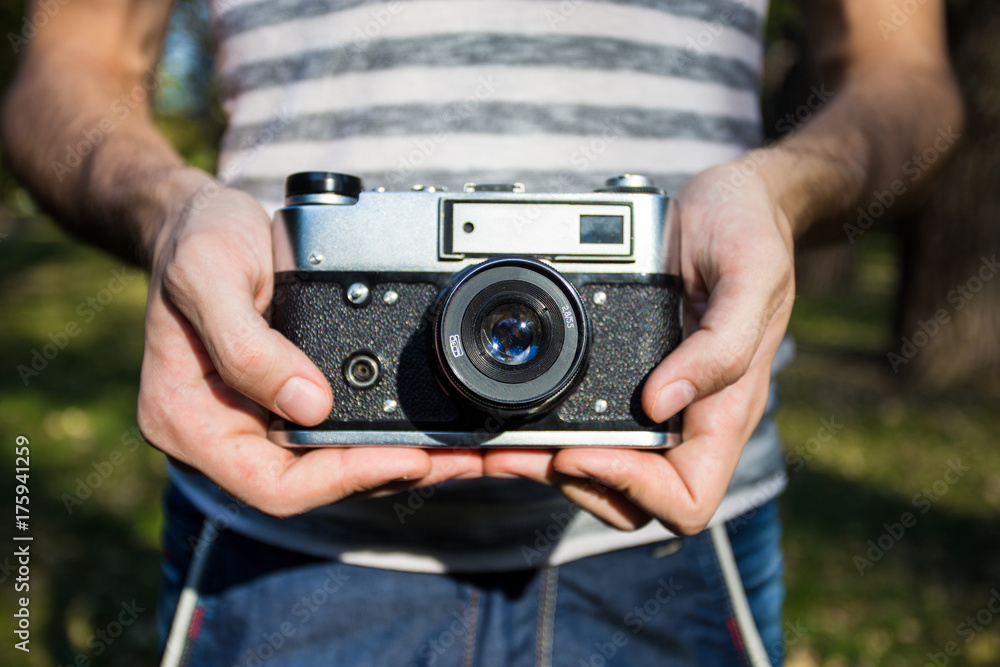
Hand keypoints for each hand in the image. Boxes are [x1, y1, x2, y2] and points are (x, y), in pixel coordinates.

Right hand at [137, 172, 481, 516]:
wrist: (204, 217)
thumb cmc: (195, 240)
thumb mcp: (210, 273)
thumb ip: (247, 344)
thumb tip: (308, 405)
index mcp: (193, 421)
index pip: (275, 484)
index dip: (343, 480)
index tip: (404, 456)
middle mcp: (230, 434)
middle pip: (319, 484)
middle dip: (394, 473)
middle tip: (464, 457)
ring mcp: (263, 421)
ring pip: (340, 464)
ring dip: (407, 460)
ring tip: (473, 449)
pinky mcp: (293, 402)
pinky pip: (344, 430)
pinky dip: (394, 431)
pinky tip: (437, 426)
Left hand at [484, 156, 794, 534]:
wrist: (731, 199)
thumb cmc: (750, 231)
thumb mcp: (749, 273)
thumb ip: (720, 345)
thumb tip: (662, 404)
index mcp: (724, 408)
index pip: (688, 497)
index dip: (632, 489)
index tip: (581, 453)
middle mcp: (688, 416)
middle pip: (631, 498)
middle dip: (569, 483)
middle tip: (511, 449)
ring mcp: (657, 401)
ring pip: (601, 469)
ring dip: (544, 464)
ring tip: (492, 442)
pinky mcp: (626, 378)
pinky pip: (586, 422)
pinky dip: (544, 428)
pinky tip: (507, 413)